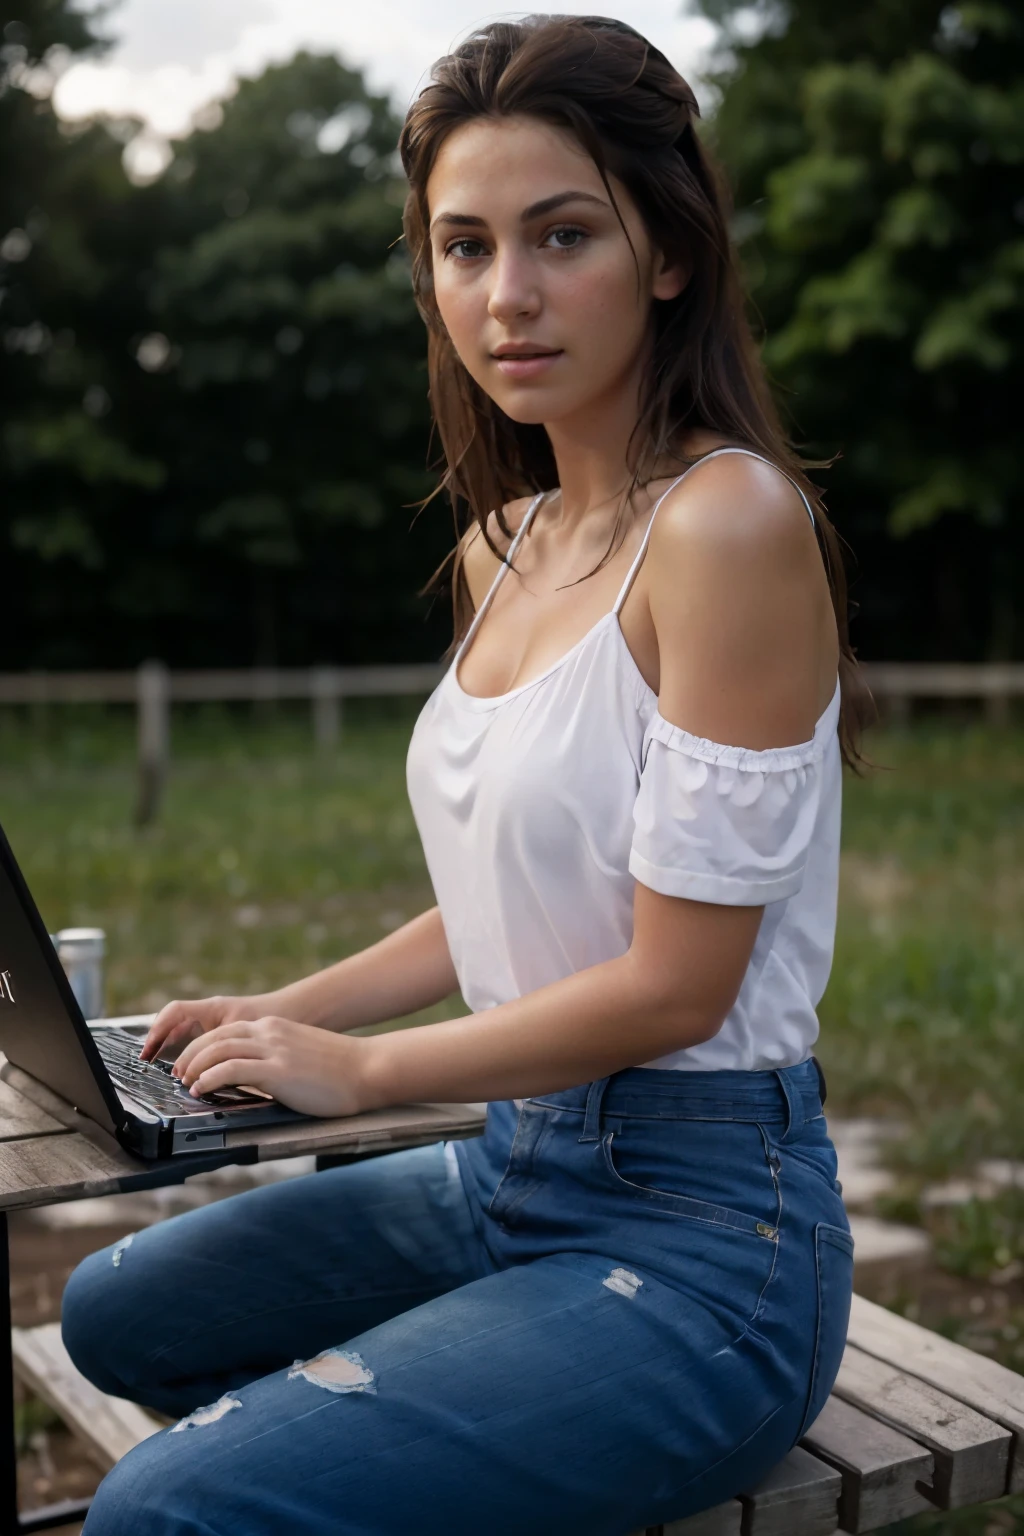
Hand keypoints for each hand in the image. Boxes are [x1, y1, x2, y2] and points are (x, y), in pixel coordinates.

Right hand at [140, 994, 274, 1062]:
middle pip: (174, 1024)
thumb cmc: (276, 1017)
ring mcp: (217, 1022)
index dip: (157, 1030)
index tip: (148, 1052)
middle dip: (159, 1043)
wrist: (299, 1011)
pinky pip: (200, 1041)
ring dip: (174, 1051)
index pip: (174, 1012)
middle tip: (149, 1064)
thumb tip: (206, 1074)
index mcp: (213, 1009)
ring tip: (170, 1073)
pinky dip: (192, 1055)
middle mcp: (211, 1013)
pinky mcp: (226, 1033)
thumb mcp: (247, 1036)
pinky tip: (194, 1073)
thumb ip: (226, 1053)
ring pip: (186, 1035)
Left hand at [172, 1017, 373, 1118]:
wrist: (368, 1069)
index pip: (225, 1031)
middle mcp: (269, 1032)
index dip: (202, 1047)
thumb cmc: (340, 1070)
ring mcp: (272, 1050)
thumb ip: (275, 1059)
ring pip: (217, 1051)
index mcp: (274, 1027)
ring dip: (194, 1068)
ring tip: (186, 1084)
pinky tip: (201, 1089)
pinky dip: (208, 1079)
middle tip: (179, 1073)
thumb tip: (253, 1079)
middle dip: (190, 1056)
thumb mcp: (300, 1054)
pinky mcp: (276, 1071)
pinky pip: (229, 1070)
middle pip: (215, 1038)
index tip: (190, 1064)